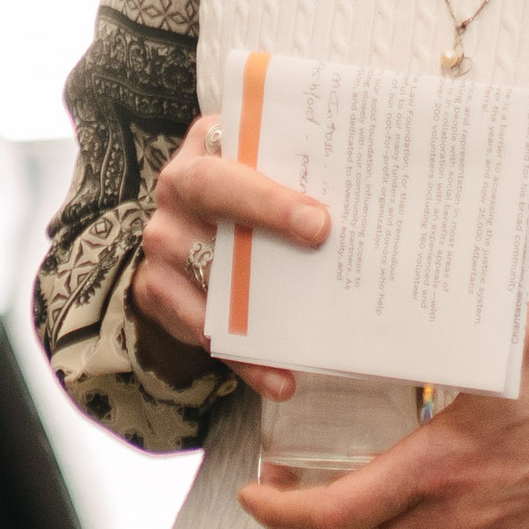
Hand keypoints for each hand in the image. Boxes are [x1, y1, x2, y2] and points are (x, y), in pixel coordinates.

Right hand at [128, 113, 329, 395]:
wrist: (187, 239)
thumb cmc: (247, 196)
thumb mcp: (265, 171)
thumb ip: (300, 170)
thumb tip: (370, 189)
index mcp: (207, 148)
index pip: (231, 157)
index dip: (269, 193)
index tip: (319, 220)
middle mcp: (176, 188)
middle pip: (211, 195)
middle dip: (265, 216)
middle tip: (320, 240)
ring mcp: (163, 241)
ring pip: (208, 271)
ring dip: (259, 304)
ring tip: (309, 338)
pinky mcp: (157, 289)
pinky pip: (202, 328)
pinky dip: (244, 357)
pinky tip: (281, 379)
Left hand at [238, 305, 528, 528]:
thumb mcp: (512, 334)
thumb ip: (448, 317)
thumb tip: (400, 282)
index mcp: (438, 467)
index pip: (334, 515)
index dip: (280, 513)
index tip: (253, 492)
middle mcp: (453, 515)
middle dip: (304, 519)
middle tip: (278, 486)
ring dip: (356, 520)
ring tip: (333, 477)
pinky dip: (403, 521)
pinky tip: (407, 481)